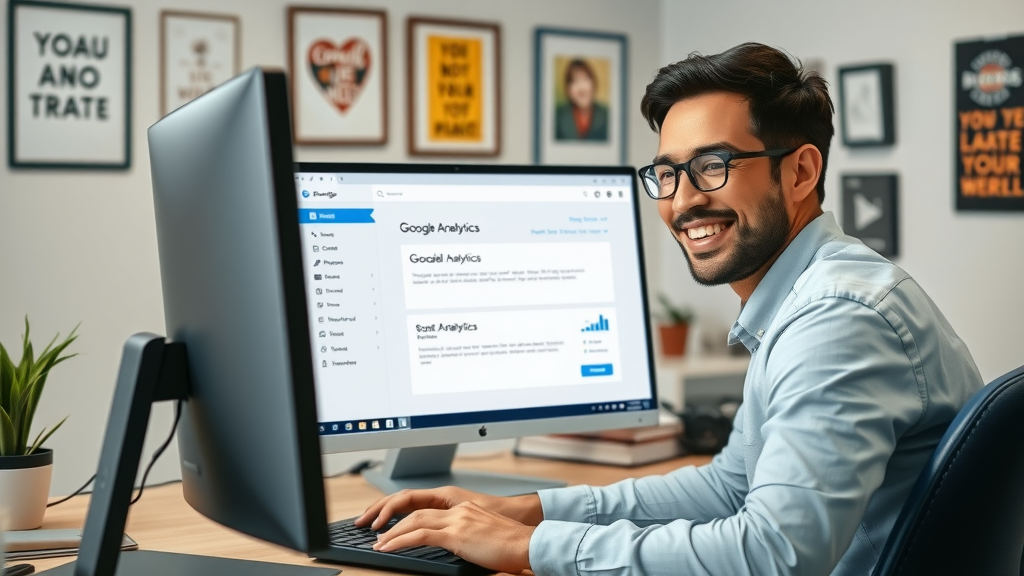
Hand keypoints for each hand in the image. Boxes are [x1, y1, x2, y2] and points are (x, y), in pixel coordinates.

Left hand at [373, 501, 533, 573]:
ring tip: (377, 543)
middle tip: (373, 528)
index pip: (426, 507)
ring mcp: (457, 520)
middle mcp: (458, 509)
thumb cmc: (513, 545)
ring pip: (413, 521)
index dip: (405, 513)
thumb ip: (468, 536)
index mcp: (464, 508)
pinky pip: (419, 536)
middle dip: (390, 518)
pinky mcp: (456, 535)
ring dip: (391, 532)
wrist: (528, 543)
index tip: (390, 523)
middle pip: (414, 510)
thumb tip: (458, 547)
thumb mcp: (485, 536)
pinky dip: (399, 541)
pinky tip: (387, 548)